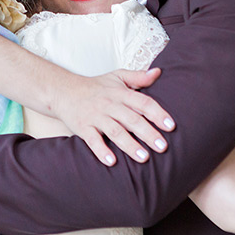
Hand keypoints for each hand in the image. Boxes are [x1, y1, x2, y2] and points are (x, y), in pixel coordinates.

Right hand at [51, 68, 173, 166]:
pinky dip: (101, 151)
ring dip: (129, 145)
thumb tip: (158, 72)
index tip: (171, 126)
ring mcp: (95, 116)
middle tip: (163, 147)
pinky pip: (92, 140)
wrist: (64, 90)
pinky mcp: (82, 127)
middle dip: (148, 134)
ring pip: (115, 131)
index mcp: (120, 93)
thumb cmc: (96, 86)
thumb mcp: (117, 77)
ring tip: (144, 157)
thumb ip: (138, 77)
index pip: (142, 102)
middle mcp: (109, 104)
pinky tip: (112, 162)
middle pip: (132, 119)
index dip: (157, 113)